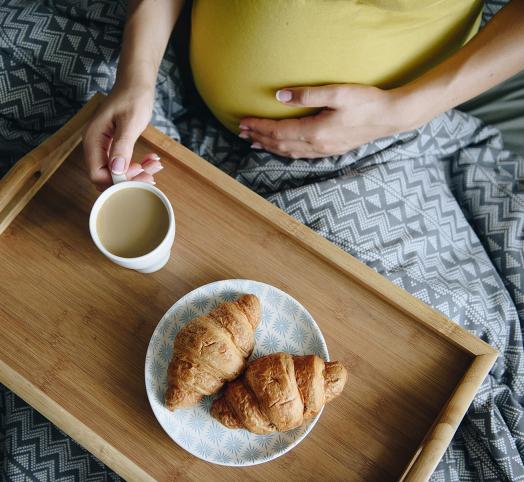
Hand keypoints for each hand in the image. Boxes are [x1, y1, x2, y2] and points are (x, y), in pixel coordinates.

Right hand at [83, 85, 162, 189]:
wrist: (136, 82)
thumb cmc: (133, 97)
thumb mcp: (130, 122)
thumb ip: (122, 146)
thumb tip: (116, 170)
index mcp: (93, 139)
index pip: (96, 174)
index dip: (117, 182)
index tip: (139, 178)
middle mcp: (94, 145)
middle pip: (106, 175)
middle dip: (129, 179)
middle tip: (151, 175)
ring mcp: (103, 145)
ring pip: (116, 171)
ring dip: (137, 173)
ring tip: (155, 165)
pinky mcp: (112, 145)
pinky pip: (122, 163)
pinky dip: (137, 165)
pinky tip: (151, 160)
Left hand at [239, 84, 415, 158]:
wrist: (390, 117)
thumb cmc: (366, 102)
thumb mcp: (337, 93)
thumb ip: (307, 95)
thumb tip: (280, 96)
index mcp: (316, 132)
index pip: (279, 132)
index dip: (260, 127)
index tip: (244, 122)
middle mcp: (317, 146)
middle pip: (280, 145)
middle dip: (259, 138)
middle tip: (242, 132)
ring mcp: (324, 151)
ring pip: (289, 152)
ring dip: (270, 147)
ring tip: (254, 142)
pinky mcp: (330, 150)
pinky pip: (300, 155)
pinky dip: (285, 151)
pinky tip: (281, 148)